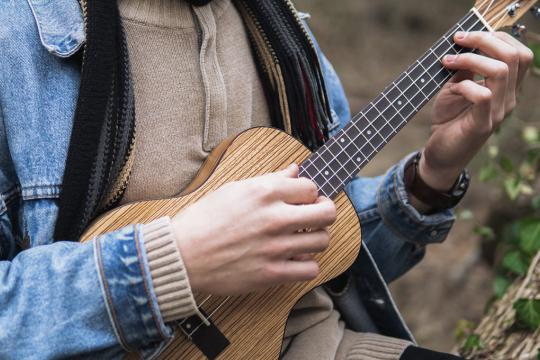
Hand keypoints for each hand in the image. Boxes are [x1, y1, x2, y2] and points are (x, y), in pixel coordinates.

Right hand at [171, 164, 335, 295]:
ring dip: (316, 238)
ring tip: (303, 238)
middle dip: (324, 212)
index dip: (310, 193)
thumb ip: (270, 179)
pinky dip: (307, 264)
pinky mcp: (272, 273)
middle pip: (327, 213)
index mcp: (264, 192)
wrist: (182, 255)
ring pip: (322, 241)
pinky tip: (294, 258)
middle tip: (315, 216)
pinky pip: (310, 269)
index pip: (311, 188)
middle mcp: (274, 218)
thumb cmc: (203, 221)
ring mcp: (275, 247)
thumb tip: (294, 170)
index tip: (305, 199)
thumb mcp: (234, 189)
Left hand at [419, 31, 533, 192]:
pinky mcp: (482, 125)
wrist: (440, 155)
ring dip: (471, 59)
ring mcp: (498, 112)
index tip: (465, 37)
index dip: (495, 37)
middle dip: (485, 40)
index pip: (518, 53)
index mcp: (506, 88)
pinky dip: (465, 85)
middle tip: (458, 41)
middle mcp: (508, 98)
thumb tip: (465, 44)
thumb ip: (464, 69)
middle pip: (515, 56)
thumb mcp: (455, 88)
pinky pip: (483, 95)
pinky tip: (451, 89)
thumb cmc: (448, 121)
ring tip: (447, 61)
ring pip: (501, 71)